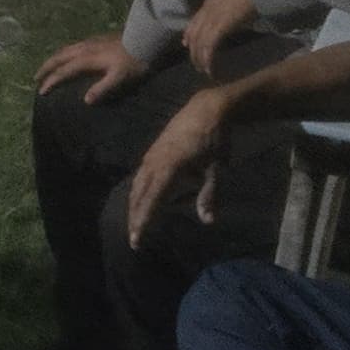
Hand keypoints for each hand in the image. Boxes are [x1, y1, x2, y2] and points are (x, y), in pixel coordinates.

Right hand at [33, 31, 148, 104]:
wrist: (146, 38)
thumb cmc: (134, 61)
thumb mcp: (120, 77)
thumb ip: (102, 88)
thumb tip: (85, 100)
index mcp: (87, 59)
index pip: (64, 71)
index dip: (51, 81)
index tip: (41, 91)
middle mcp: (84, 48)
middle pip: (59, 57)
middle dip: (46, 67)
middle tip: (36, 78)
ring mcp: (90, 41)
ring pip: (65, 49)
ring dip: (54, 59)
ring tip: (48, 67)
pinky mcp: (97, 39)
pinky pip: (73, 46)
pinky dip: (64, 53)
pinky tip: (68, 56)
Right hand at [122, 87, 237, 245]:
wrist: (207, 108)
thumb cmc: (215, 139)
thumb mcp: (216, 168)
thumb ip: (209, 195)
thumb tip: (207, 221)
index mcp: (169, 168)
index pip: (152, 201)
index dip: (143, 221)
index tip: (137, 240)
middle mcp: (154, 163)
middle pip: (139, 196)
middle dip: (135, 218)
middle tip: (134, 240)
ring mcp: (152, 156)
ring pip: (137, 185)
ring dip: (134, 205)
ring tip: (135, 223)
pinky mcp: (153, 151)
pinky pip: (140, 176)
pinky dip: (139, 191)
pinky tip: (141, 198)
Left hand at [181, 0, 256, 75]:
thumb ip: (232, 7)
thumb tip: (234, 17)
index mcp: (211, 1)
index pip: (195, 20)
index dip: (190, 33)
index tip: (187, 44)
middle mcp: (207, 10)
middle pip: (194, 34)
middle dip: (194, 50)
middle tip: (197, 64)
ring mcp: (212, 19)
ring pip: (199, 43)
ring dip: (200, 59)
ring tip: (204, 70)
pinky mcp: (219, 27)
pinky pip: (209, 47)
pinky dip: (208, 60)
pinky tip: (210, 69)